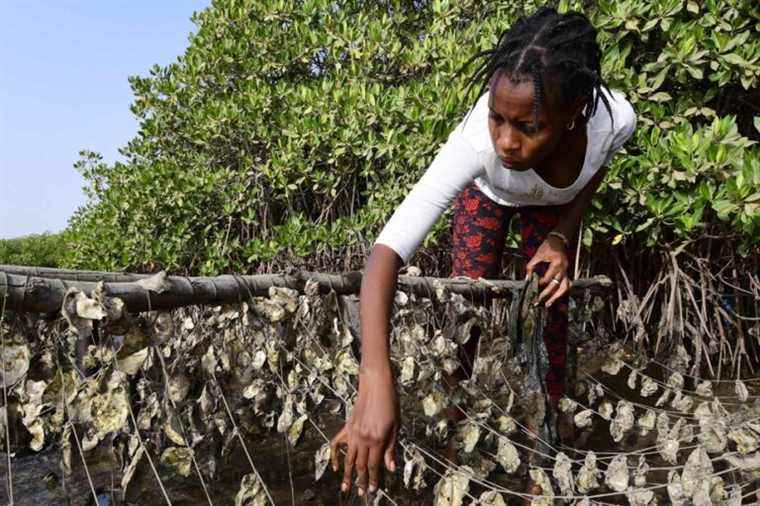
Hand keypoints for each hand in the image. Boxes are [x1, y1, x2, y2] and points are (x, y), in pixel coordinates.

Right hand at [330, 366, 398, 495]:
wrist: (376, 385)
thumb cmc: (390, 404)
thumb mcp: (396, 427)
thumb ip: (391, 448)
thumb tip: (390, 468)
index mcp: (377, 440)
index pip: (373, 465)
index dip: (372, 479)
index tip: (372, 490)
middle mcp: (364, 439)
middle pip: (361, 465)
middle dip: (360, 480)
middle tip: (360, 493)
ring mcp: (353, 433)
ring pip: (348, 458)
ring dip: (347, 474)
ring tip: (345, 487)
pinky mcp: (347, 426)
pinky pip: (337, 444)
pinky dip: (334, 456)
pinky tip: (336, 465)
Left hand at [525, 235, 571, 307]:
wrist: (558, 240)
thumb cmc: (548, 246)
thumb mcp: (538, 255)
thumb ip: (531, 266)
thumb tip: (527, 278)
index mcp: (557, 263)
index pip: (548, 278)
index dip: (540, 282)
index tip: (534, 284)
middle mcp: (563, 269)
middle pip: (556, 285)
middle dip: (546, 294)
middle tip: (538, 301)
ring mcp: (566, 271)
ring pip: (564, 287)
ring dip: (556, 297)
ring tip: (548, 304)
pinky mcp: (566, 273)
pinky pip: (567, 284)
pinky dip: (561, 291)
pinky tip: (555, 297)